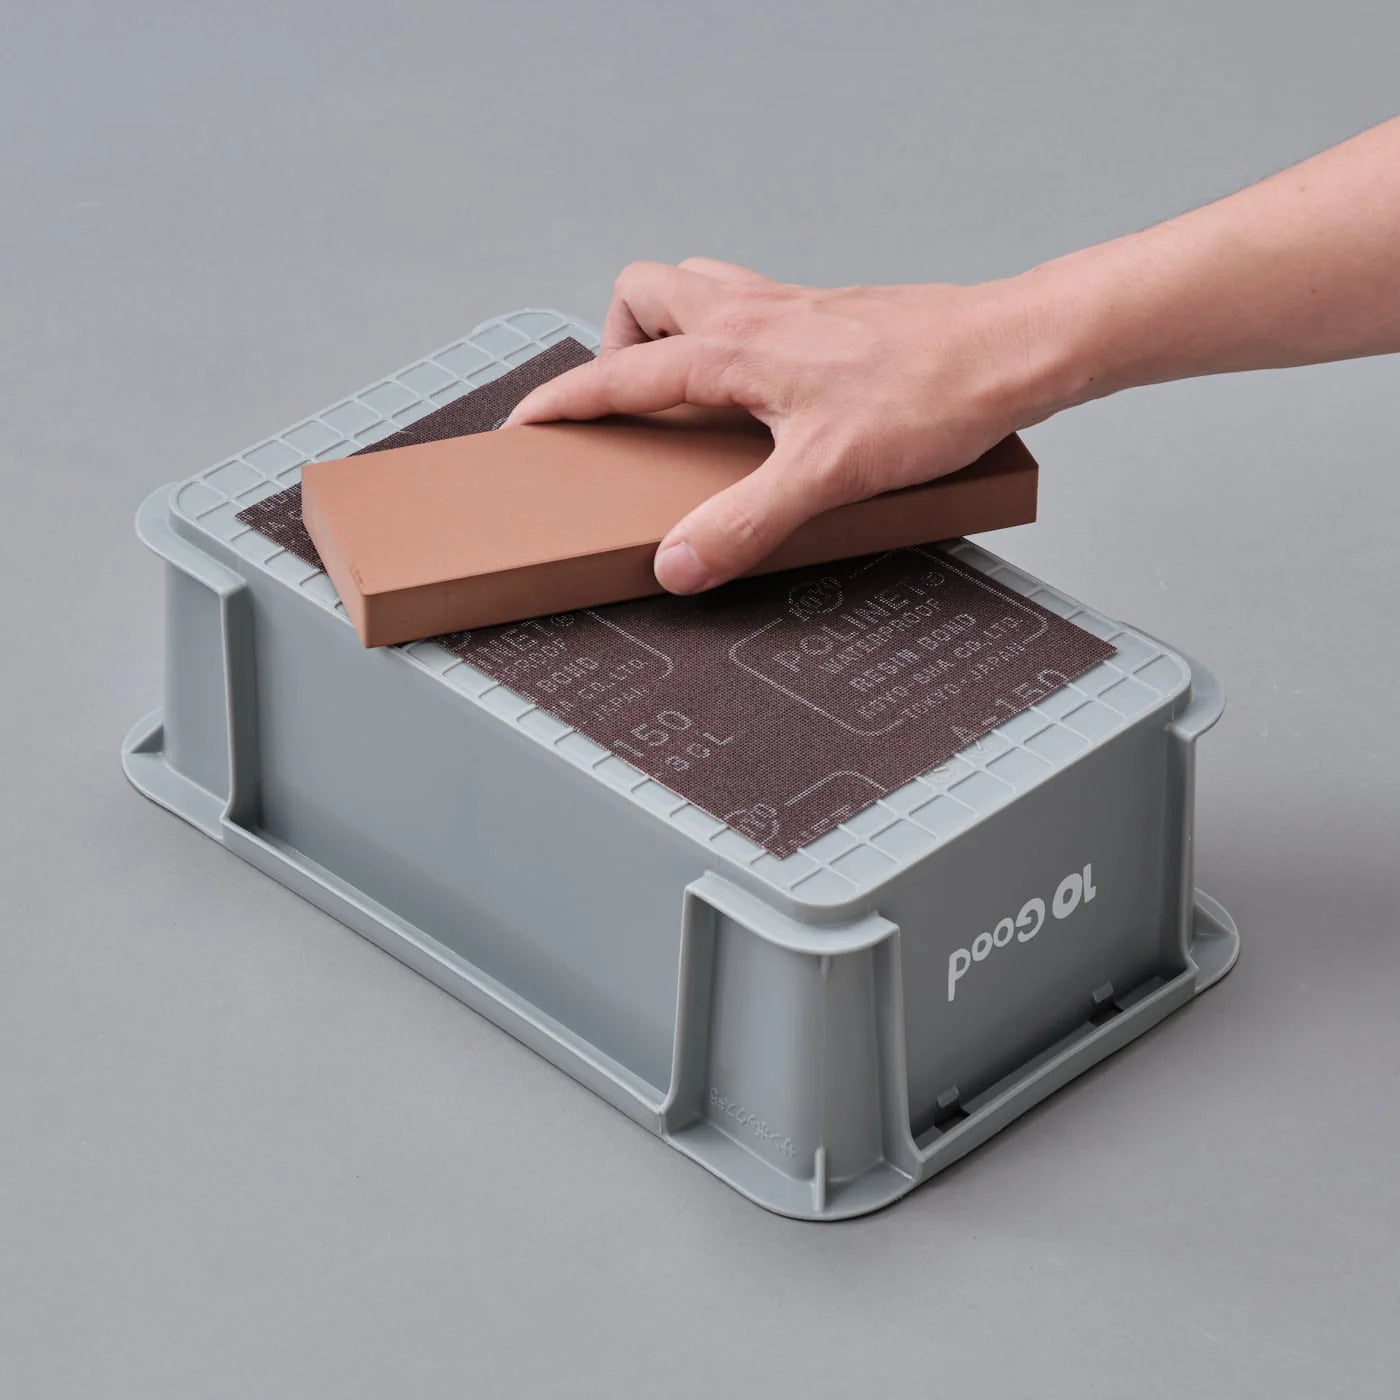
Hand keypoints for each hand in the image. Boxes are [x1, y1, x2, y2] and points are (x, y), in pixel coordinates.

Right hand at [505, 258, 1049, 592]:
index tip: (525, 424)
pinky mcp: (826, 315)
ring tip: (687, 396)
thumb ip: (743, 523)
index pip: (619, 373)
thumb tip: (678, 564)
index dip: (563, 400)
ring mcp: (790, 306)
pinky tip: (761, 393)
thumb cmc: (927, 396)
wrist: (1007, 351)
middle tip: (633, 409)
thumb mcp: (825, 478)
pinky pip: (749, 304)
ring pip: (694, 285)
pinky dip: (728, 335)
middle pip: (643, 292)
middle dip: (616, 344)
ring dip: (669, 327)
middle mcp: (752, 312)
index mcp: (733, 349)